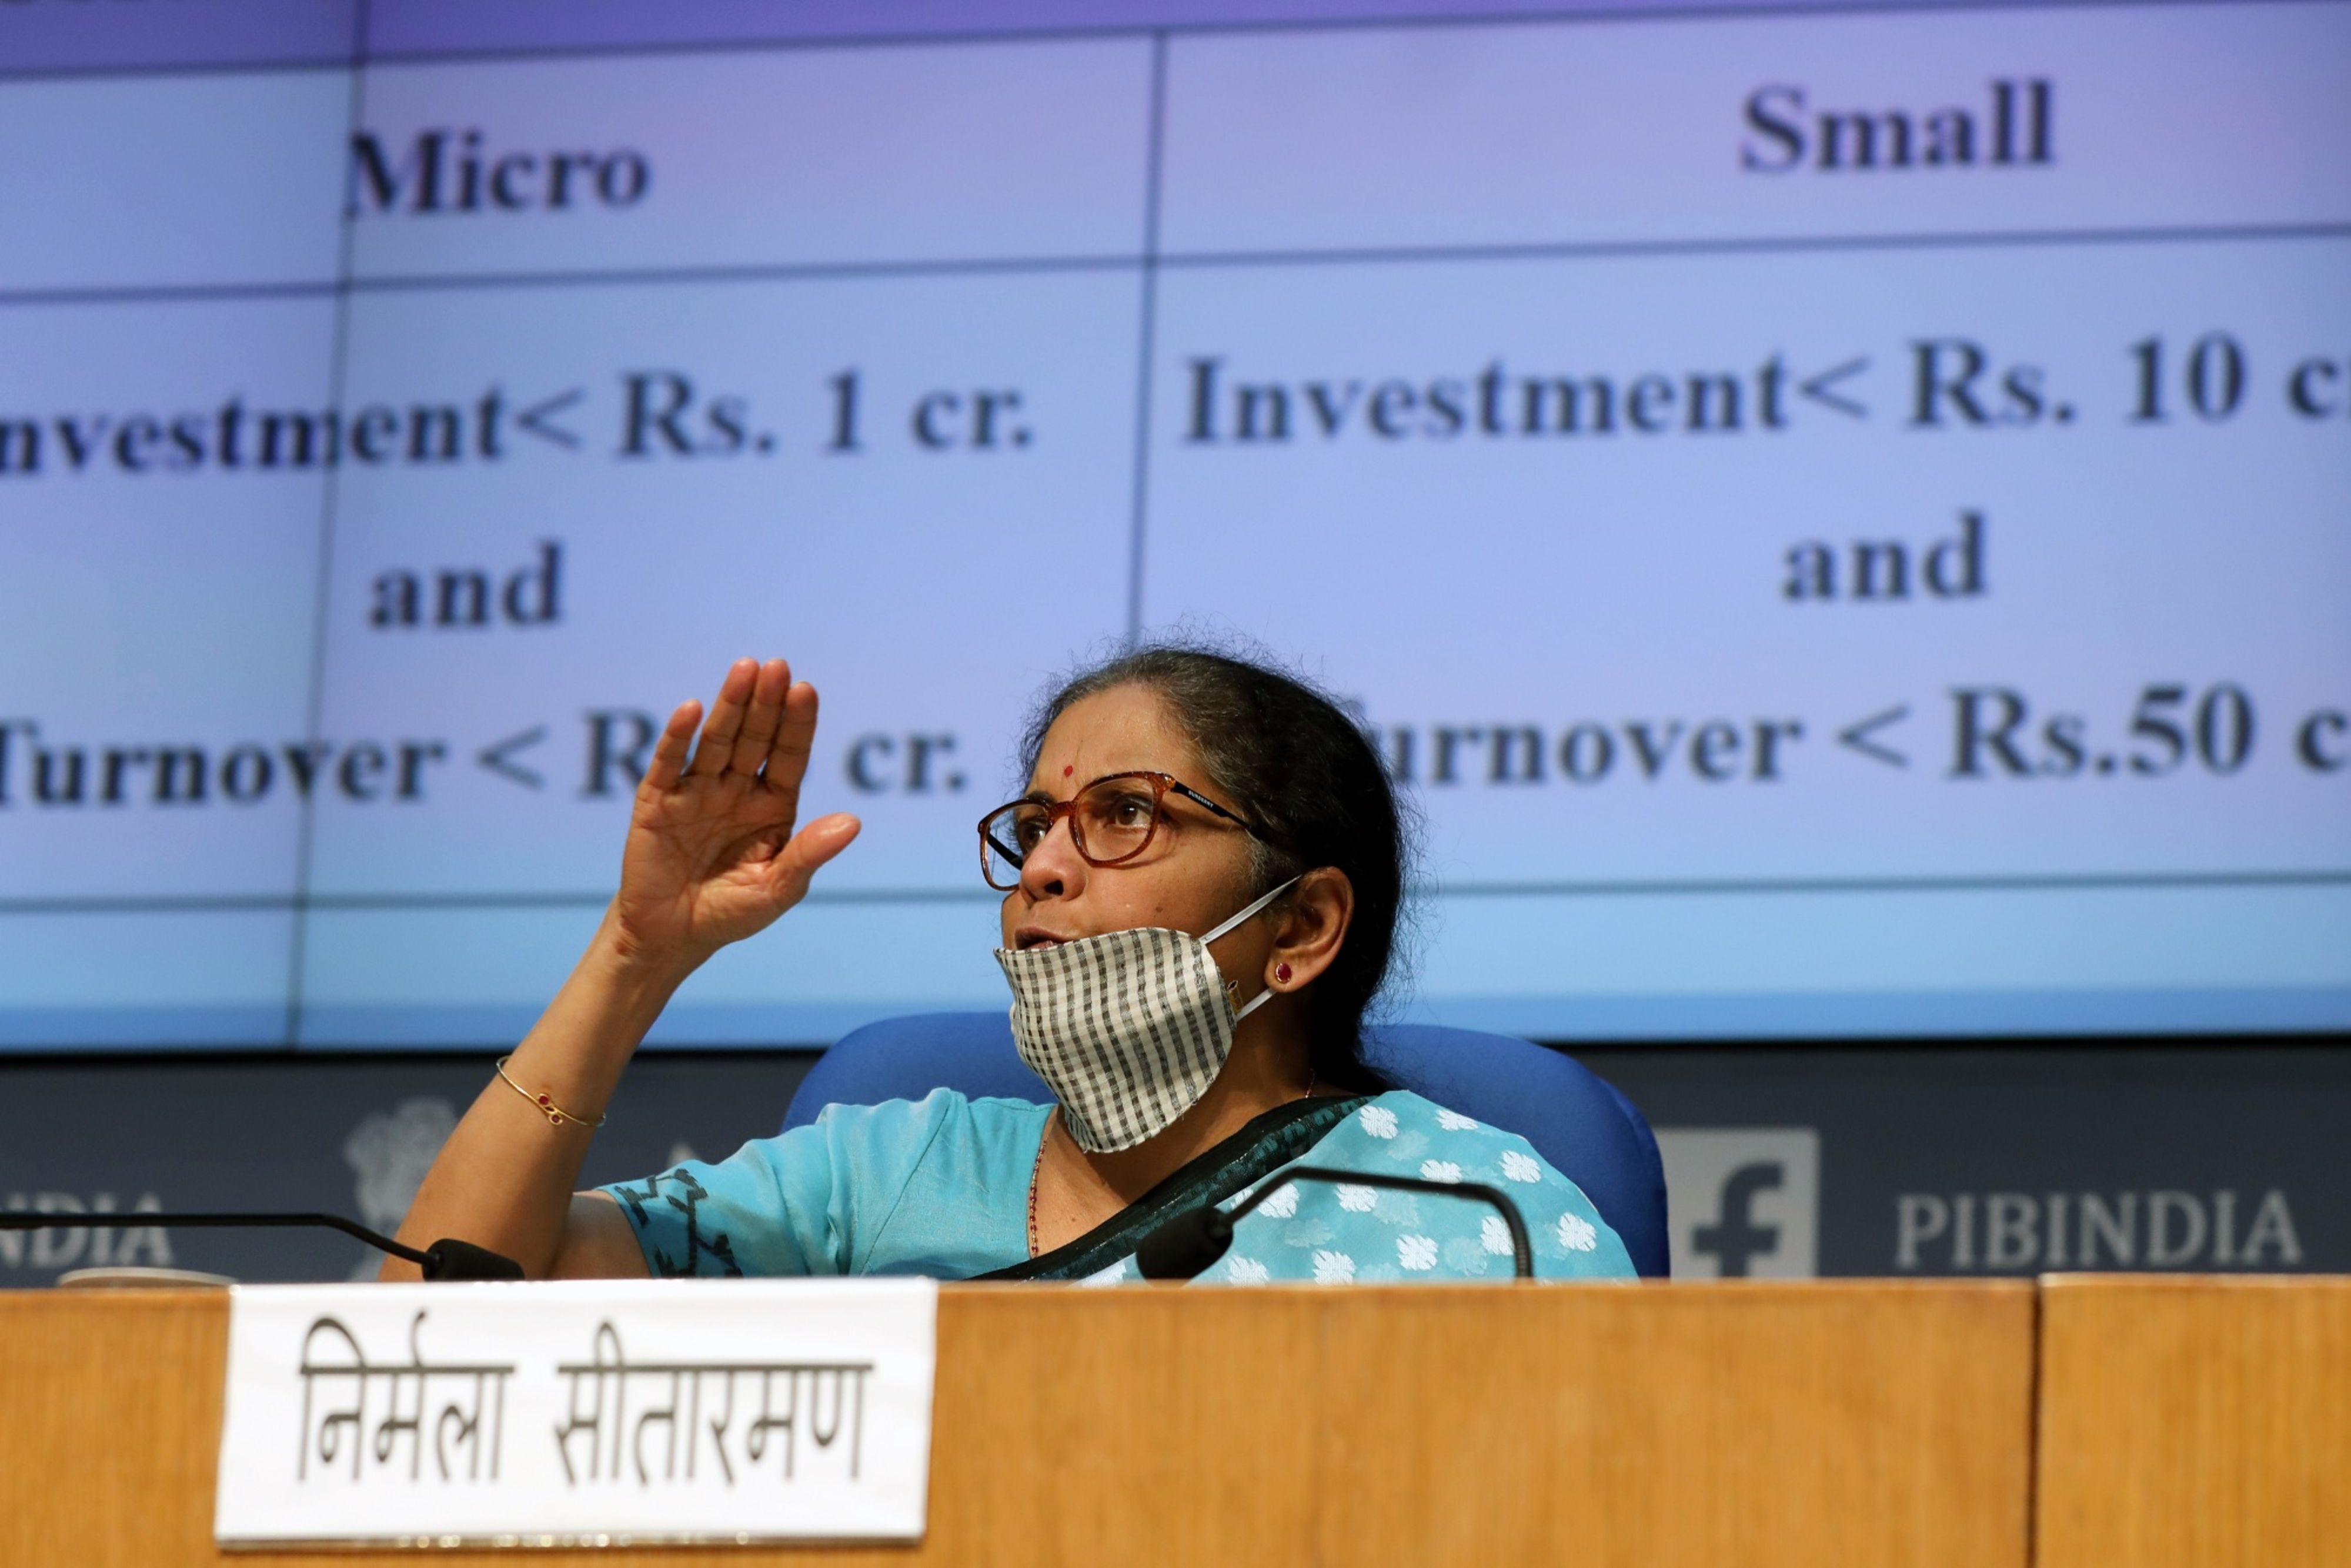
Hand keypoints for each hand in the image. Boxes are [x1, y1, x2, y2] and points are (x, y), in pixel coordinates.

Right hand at [604, 658, 859, 974]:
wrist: (673, 937)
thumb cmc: (732, 911)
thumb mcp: (778, 889)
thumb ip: (809, 854)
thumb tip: (853, 823)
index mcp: (773, 804)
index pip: (789, 755)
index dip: (797, 724)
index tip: (806, 690)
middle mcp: (736, 789)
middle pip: (755, 738)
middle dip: (766, 703)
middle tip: (777, 666)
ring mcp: (696, 792)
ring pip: (716, 742)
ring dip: (729, 706)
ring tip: (744, 670)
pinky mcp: (657, 802)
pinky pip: (668, 764)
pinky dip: (678, 737)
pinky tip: (691, 709)